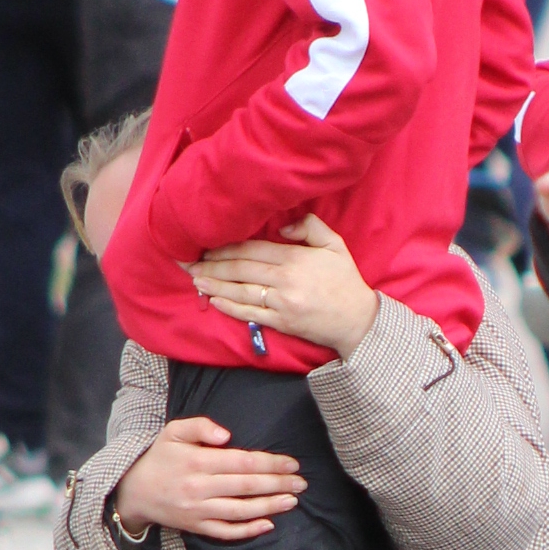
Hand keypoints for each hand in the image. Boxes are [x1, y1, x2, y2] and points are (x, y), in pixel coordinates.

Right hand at [111, 416, 303, 543]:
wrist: (134, 491)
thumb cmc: (160, 457)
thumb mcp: (174, 431)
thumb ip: (200, 425)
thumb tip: (226, 435)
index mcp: (197, 461)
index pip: (242, 462)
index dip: (270, 463)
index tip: (291, 463)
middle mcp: (199, 487)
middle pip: (246, 486)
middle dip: (278, 484)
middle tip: (302, 482)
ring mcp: (198, 510)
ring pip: (241, 510)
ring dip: (270, 506)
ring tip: (293, 501)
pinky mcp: (197, 527)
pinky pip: (226, 532)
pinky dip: (248, 530)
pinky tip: (268, 524)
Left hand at [184, 214, 378, 354]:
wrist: (359, 320)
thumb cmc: (346, 281)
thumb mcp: (334, 244)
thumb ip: (310, 227)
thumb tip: (280, 227)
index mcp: (295, 258)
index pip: (252, 249)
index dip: (226, 247)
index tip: (206, 245)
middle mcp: (285, 280)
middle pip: (240, 269)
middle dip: (212, 264)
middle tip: (189, 262)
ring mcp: (282, 303)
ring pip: (240, 290)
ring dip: (214, 284)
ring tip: (194, 279)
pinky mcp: (281, 322)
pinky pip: (250, 313)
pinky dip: (229, 306)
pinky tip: (213, 300)